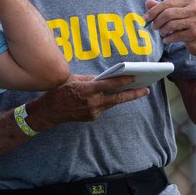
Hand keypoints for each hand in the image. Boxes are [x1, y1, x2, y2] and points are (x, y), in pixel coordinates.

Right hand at [32, 74, 149, 127]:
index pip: (109, 84)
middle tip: (146, 90)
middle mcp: (92, 102)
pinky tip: (115, 96)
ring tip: (135, 91)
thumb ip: (89, 79)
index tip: (133, 77)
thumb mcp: (72, 79)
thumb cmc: (59, 91)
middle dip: (133, 94)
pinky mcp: (92, 117)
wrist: (49, 111)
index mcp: (86, 90)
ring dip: (123, 97)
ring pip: (112, 103)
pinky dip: (109, 101)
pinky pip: (104, 107)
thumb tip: (103, 78)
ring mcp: (92, 111)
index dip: (122, 81)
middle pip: (117, 98)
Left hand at [143, 0, 195, 60]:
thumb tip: (147, 2)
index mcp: (190, 2)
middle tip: (154, 27)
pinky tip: (167, 40)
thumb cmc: (188, 27)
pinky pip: (175, 35)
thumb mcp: (176, 15)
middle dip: (157, 21)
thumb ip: (162, 8)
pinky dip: (168, 39)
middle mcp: (194, 10)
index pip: (167, 3)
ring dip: (162, 31)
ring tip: (163, 33)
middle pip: (168, 13)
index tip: (145, 18)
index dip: (153, 10)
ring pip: (170, 24)